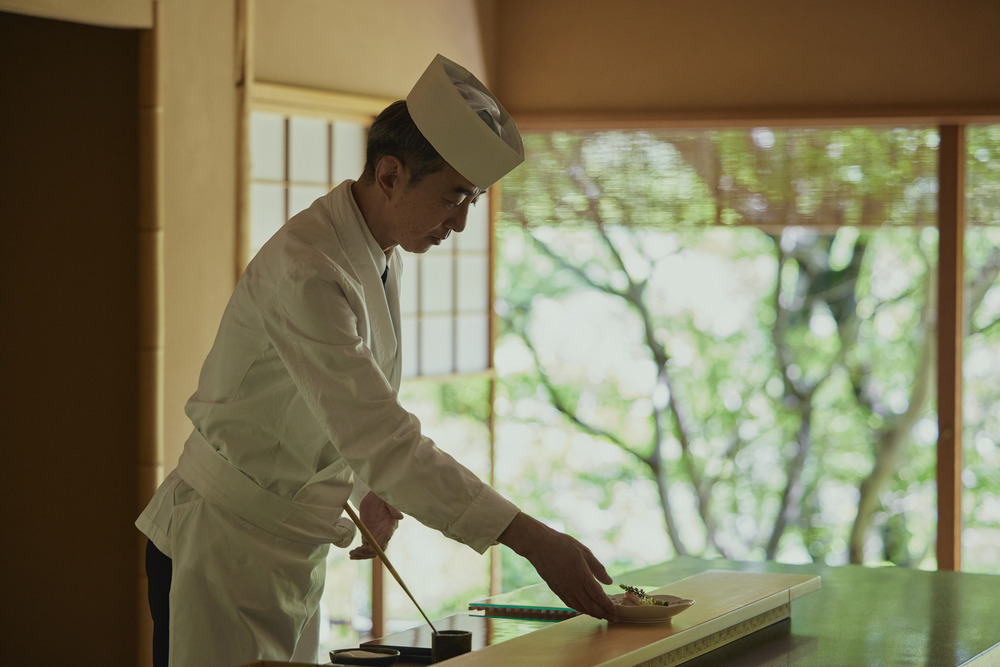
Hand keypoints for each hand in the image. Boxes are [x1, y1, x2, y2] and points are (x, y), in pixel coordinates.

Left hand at [349, 491, 403, 559]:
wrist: (375, 496)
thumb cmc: (383, 498)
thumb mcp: (388, 501)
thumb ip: (393, 509)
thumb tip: (400, 516)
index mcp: (388, 529)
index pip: (383, 544)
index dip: (374, 548)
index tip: (364, 548)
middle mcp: (382, 535)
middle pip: (375, 551)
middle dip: (365, 554)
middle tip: (355, 552)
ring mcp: (375, 535)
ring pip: (369, 551)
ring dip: (361, 554)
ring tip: (351, 554)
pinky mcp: (367, 533)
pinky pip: (364, 546)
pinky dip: (358, 551)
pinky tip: (352, 553)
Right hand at [498, 512, 615, 620]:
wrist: (539, 545)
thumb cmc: (563, 545)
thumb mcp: (585, 552)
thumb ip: (598, 569)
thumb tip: (609, 582)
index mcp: (583, 576)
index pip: (599, 597)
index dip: (608, 606)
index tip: (615, 612)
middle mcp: (573, 587)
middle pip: (590, 606)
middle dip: (602, 613)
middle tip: (611, 618)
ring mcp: (563, 590)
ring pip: (580, 607)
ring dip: (591, 613)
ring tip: (600, 616)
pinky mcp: (556, 589)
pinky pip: (570, 603)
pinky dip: (579, 608)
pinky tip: (583, 608)